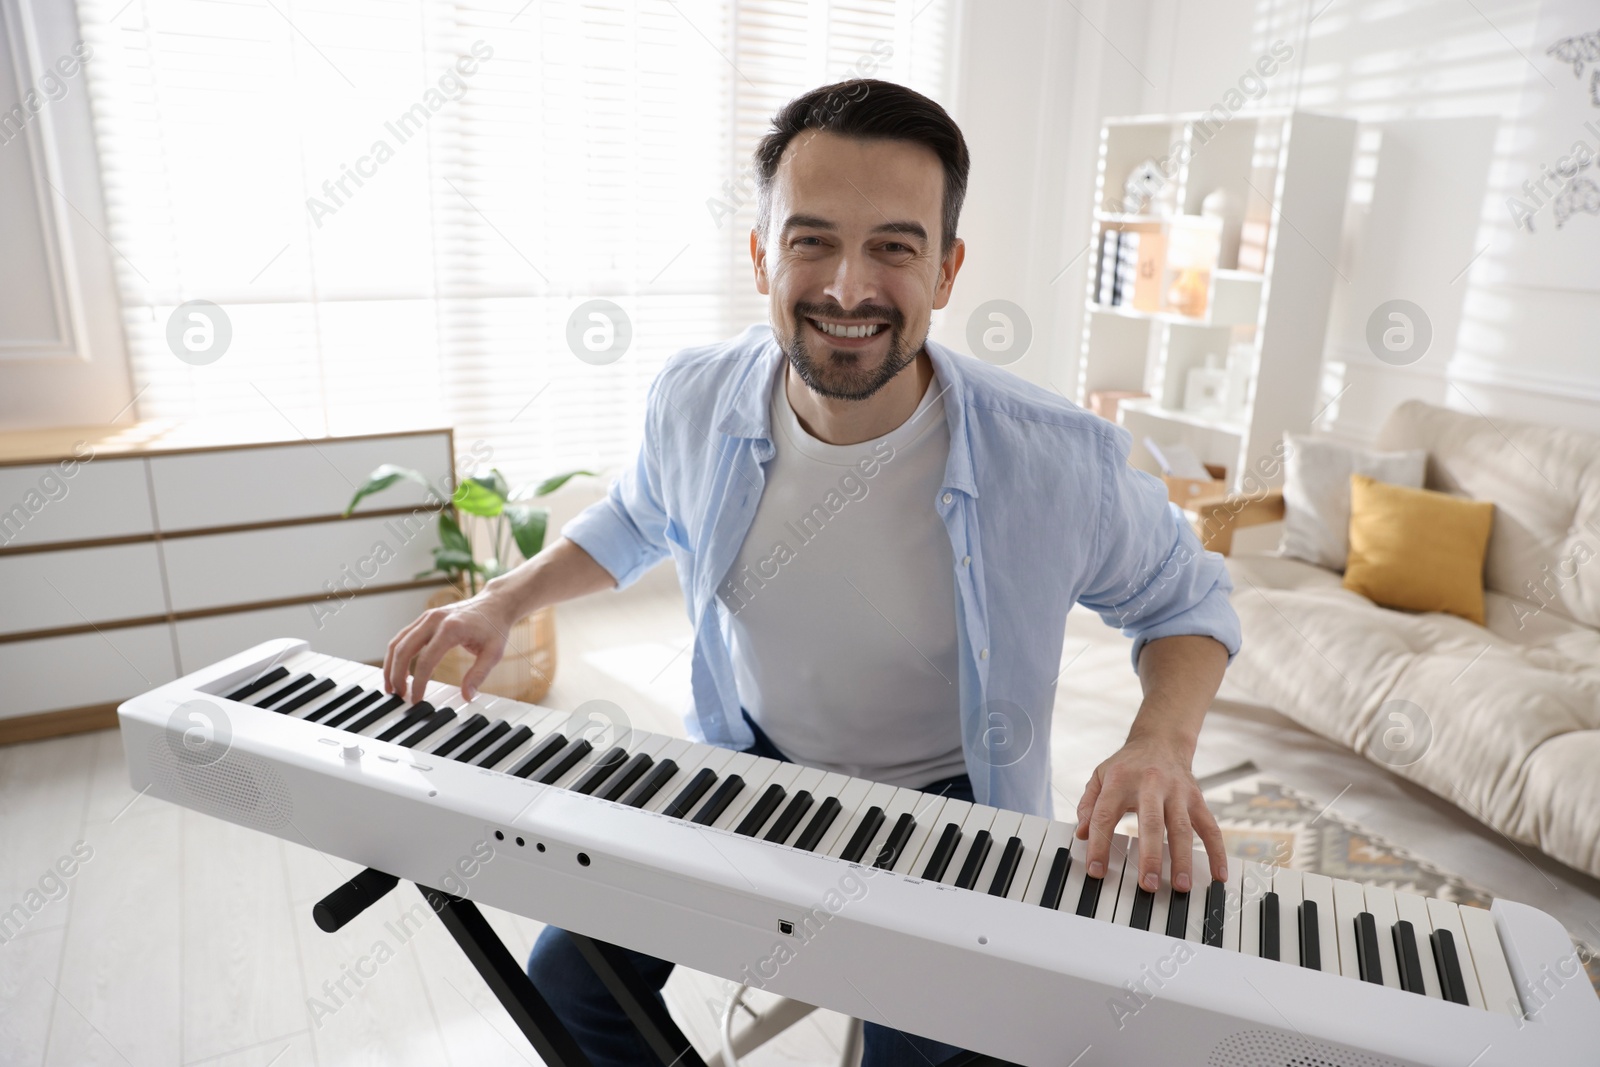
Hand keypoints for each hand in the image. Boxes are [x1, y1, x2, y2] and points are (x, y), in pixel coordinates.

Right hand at [384, 587, 519, 703]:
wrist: (495, 603)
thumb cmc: (495, 627)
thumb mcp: (494, 652)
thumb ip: (479, 674)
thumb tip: (466, 696)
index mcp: (451, 628)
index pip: (426, 660)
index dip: (418, 682)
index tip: (417, 700)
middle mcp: (434, 620)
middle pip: (404, 649)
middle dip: (397, 675)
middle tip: (399, 696)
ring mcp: (427, 617)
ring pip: (398, 642)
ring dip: (391, 666)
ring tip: (392, 687)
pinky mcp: (424, 618)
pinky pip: (403, 637)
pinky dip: (396, 654)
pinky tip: (396, 670)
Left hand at [1073, 735, 1227, 894]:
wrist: (1161, 741)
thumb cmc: (1128, 765)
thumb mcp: (1100, 776)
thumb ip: (1088, 804)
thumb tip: (1082, 833)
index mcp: (1120, 780)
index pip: (1106, 815)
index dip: (1099, 844)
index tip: (1096, 870)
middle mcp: (1151, 784)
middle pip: (1151, 823)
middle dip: (1151, 856)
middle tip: (1148, 884)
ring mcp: (1177, 792)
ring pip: (1182, 827)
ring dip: (1183, 858)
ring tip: (1182, 885)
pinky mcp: (1197, 799)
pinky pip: (1210, 826)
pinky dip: (1217, 851)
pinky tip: (1218, 873)